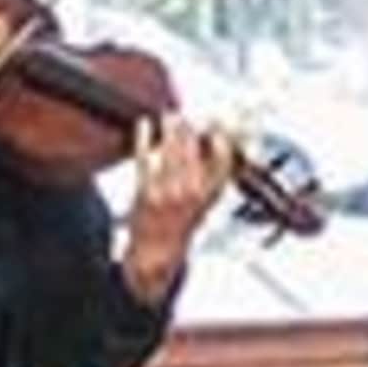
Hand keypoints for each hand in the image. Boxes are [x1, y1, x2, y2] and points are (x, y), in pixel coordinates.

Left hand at [122, 116, 239, 300]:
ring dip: (171, 128)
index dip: (222, 135)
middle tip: (187, 115)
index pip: (223, 156)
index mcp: (211, 193)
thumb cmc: (183, 221)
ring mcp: (167, 190)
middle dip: (190, 126)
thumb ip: (214, 171)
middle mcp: (191, 191)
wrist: (158, 251)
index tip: (216, 120)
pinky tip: (145, 125)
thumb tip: (221, 137)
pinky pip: (145, 158)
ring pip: (171, 149)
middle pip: (193, 147)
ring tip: (170, 116)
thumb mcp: (207, 199)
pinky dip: (144, 138)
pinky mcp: (145, 191)